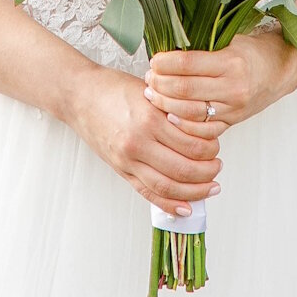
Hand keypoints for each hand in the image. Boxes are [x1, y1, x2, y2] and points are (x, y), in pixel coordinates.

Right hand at [67, 64, 221, 215]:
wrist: (79, 96)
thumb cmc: (113, 88)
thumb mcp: (150, 90)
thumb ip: (174, 109)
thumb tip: (204, 127)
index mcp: (149, 118)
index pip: (191, 143)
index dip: (211, 148)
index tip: (217, 145)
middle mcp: (138, 142)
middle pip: (183, 168)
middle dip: (207, 172)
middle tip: (218, 167)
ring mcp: (127, 160)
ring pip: (168, 186)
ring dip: (194, 191)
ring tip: (209, 187)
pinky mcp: (120, 170)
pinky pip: (147, 192)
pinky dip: (168, 204)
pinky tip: (185, 208)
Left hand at [143, 25, 296, 133]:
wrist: (280, 70)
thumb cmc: (252, 52)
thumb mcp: (230, 39)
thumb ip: (202, 45)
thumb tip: (165, 48)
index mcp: (231, 61)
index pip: (188, 64)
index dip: (165, 63)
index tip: (154, 60)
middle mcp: (233, 87)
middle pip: (184, 90)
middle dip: (159, 84)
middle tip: (148, 78)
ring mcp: (232, 109)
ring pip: (189, 112)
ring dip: (165, 104)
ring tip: (153, 95)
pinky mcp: (232, 123)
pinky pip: (202, 130)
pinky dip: (182, 125)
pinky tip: (169, 116)